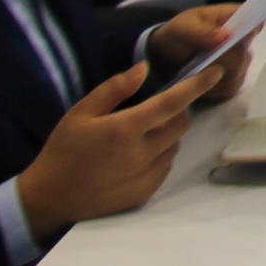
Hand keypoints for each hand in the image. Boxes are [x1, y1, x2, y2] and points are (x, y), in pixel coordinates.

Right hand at [11, 57, 223, 240]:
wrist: (50, 197)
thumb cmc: (63, 150)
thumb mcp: (81, 112)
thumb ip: (114, 89)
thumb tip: (144, 68)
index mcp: (124, 129)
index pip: (172, 103)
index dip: (196, 85)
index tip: (215, 71)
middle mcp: (140, 154)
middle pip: (180, 125)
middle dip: (176, 112)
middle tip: (152, 112)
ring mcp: (145, 176)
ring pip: (174, 146)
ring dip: (166, 136)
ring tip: (137, 137)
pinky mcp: (144, 193)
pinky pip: (165, 168)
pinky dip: (158, 157)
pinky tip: (133, 158)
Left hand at [144, 4, 253, 103]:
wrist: (167, 56)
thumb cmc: (178, 35)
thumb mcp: (182, 27)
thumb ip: (201, 31)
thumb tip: (226, 36)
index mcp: (233, 18)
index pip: (254, 21)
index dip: (250, 32)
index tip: (229, 43)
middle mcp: (242, 39)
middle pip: (245, 53)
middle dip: (222, 61)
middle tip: (201, 62)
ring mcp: (239, 61)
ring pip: (239, 73)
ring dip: (216, 77)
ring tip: (196, 73)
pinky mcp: (233, 79)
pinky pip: (231, 88)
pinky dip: (215, 89)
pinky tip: (201, 85)